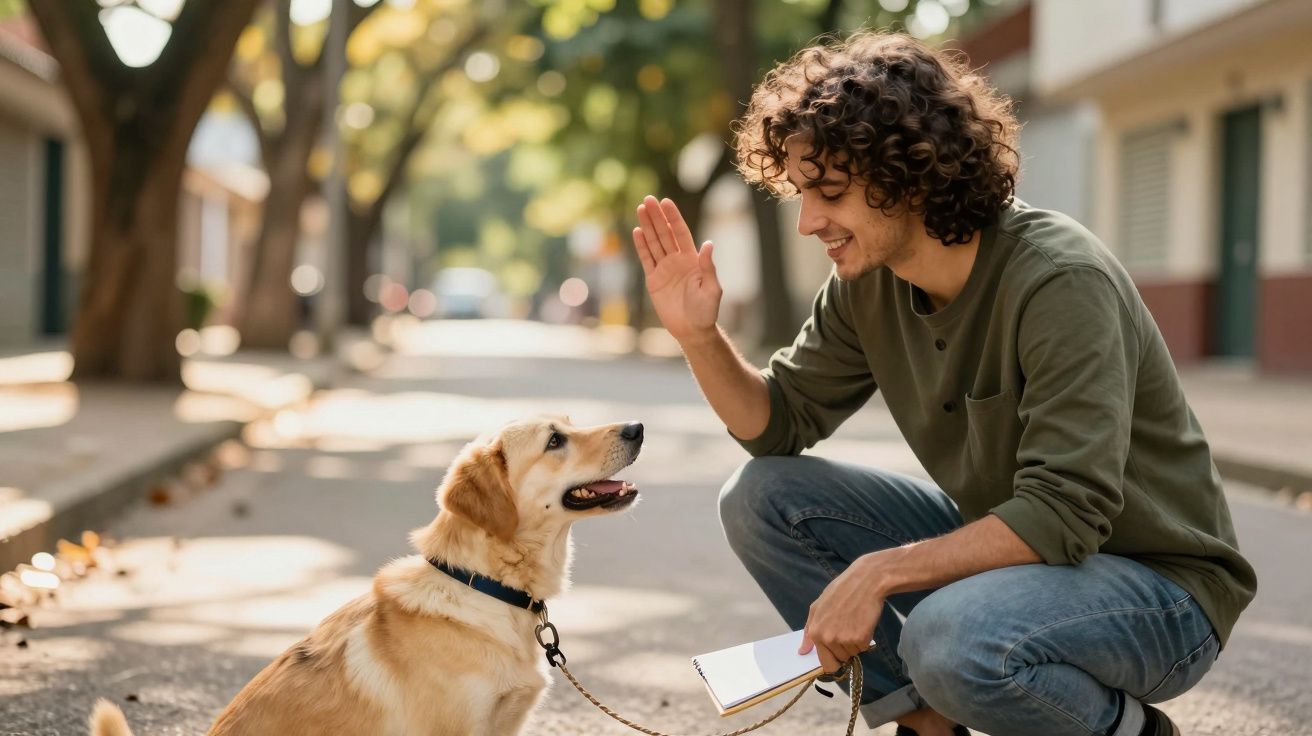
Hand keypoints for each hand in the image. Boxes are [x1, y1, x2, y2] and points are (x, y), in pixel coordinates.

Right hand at [632, 195, 721, 343]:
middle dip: (657, 216)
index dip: (673, 217)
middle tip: (648, 200)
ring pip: (654, 243)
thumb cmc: (706, 311)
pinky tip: (637, 231)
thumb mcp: (712, 289)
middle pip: (665, 233)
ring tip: (640, 209)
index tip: (666, 202)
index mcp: (692, 260)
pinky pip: (646, 259)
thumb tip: (708, 244)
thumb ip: (708, 267)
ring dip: (647, 226)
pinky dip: (641, 246)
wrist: (692, 330)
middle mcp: (677, 260)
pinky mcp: (653, 280)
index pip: (680, 233)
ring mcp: (664, 269)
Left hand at [799, 555, 885, 673]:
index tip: (839, 652)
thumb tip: (802, 651)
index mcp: (815, 633)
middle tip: (848, 628)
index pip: (826, 664)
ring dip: (856, 643)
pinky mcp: (861, 638)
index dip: (834, 659)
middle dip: (845, 649)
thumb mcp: (817, 608)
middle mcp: (828, 639)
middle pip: (841, 659)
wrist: (864, 582)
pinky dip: (866, 639)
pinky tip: (863, 623)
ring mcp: (845, 640)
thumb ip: (809, 631)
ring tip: (855, 622)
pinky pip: (864, 648)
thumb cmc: (840, 592)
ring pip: (853, 653)